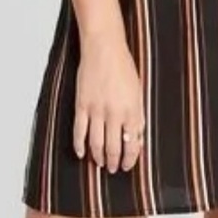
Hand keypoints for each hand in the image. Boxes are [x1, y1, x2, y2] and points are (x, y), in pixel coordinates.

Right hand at [72, 33, 145, 172]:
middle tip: (114, 169)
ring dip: (99, 157)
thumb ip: (138, 114)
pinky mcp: (81, 105)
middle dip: (114, 162)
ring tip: (101, 164)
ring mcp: (96, 110)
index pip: (132, 144)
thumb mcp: (138, 91)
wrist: (104, 48)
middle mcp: (114, 113)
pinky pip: (79, 131)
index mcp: (131, 110)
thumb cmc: (123, 66)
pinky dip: (79, 145)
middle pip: (114, 147)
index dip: (130, 158)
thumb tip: (137, 136)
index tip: (128, 165)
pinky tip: (81, 153)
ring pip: (96, 143)